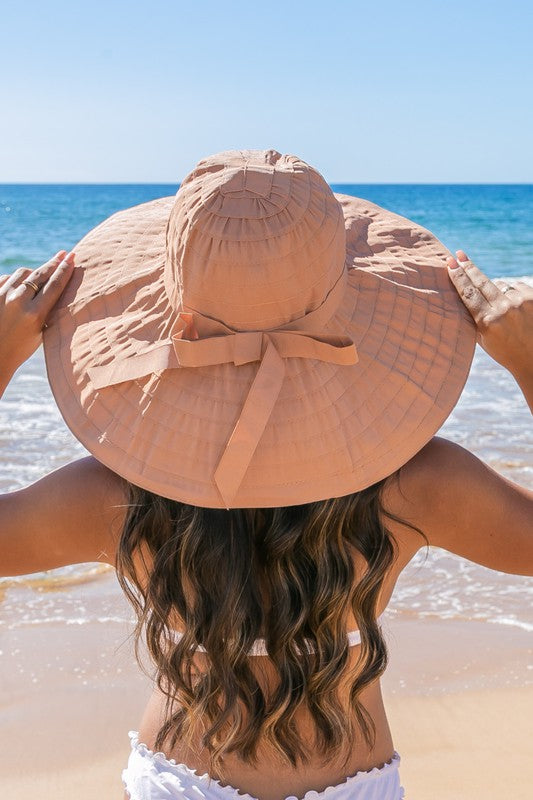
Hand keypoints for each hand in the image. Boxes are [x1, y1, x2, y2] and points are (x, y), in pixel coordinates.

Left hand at [0, 251, 74, 378]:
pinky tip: (21, 286)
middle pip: (40, 274)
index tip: (72, 257)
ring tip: (41, 275)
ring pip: (23, 272)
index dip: (65, 270)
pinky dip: (16, 280)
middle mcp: (18, 302)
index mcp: (35, 315)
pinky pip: (7, 278)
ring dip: (34, 272)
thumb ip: (48, 309)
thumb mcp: (41, 332)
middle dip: (53, 263)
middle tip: (63, 254)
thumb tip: (55, 284)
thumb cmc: (21, 348)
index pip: (54, 285)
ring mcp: (1, 296)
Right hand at [447, 250, 532, 378]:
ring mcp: (520, 302)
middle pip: (482, 282)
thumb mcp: (483, 339)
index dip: (458, 277)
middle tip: (459, 255)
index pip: (468, 293)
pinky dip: (513, 294)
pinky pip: (516, 287)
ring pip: (501, 285)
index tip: (451, 264)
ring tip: (504, 311)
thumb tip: (464, 291)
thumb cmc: (504, 351)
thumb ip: (474, 317)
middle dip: (469, 268)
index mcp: (487, 322)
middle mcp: (504, 310)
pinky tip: (516, 309)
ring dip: (498, 292)